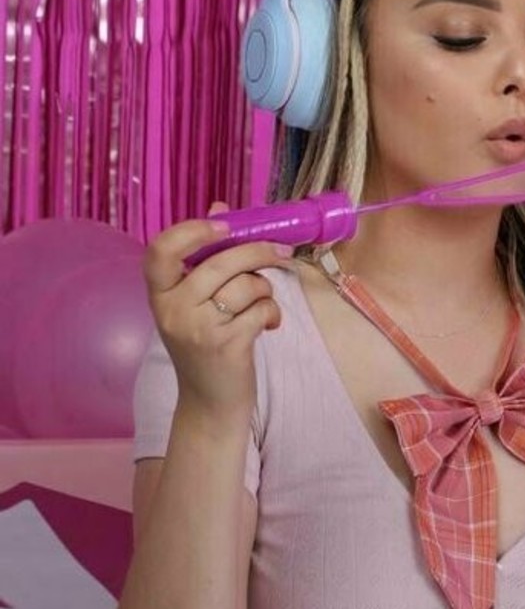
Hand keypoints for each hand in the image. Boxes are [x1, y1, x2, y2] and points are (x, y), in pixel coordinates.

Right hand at [141, 200, 289, 416]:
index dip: (192, 230)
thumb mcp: (196, 303)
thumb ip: (206, 257)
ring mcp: (198, 329)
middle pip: (221, 262)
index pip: (160, 250)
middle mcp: (173, 310)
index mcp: (160, 294)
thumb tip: (220, 206)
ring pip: (247, 285)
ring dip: (265, 290)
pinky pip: (262, 309)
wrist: (210, 402)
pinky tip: (267, 325)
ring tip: (262, 305)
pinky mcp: (226, 346)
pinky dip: (272, 314)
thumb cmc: (206, 344)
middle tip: (279, 252)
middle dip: (258, 253)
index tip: (223, 225)